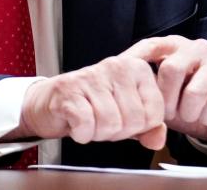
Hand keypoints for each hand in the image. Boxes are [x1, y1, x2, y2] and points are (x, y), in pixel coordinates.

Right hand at [15, 55, 167, 149]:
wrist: (49, 102)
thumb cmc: (92, 106)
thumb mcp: (127, 114)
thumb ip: (149, 127)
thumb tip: (157, 141)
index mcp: (136, 68)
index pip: (155, 113)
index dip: (139, 127)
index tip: (122, 118)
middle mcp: (116, 65)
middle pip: (134, 120)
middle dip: (118, 131)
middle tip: (102, 121)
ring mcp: (91, 76)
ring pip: (111, 123)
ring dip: (98, 133)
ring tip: (89, 121)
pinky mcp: (68, 91)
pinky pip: (86, 125)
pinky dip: (82, 134)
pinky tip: (76, 125)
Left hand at [124, 35, 206, 146]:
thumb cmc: (185, 103)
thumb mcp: (161, 96)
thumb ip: (142, 90)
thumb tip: (117, 88)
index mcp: (175, 45)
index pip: (150, 45)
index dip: (135, 60)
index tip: (123, 78)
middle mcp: (197, 47)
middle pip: (172, 69)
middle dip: (166, 99)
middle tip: (168, 114)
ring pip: (195, 90)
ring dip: (188, 112)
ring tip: (189, 116)